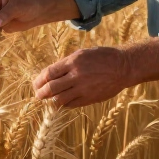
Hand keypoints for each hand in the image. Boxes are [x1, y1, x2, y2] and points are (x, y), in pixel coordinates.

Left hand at [32, 38, 158, 108]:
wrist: (123, 67)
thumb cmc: (101, 57)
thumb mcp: (82, 53)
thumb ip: (66, 64)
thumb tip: (50, 75)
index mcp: (73, 61)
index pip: (49, 73)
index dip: (39, 80)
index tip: (36, 83)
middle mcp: (76, 75)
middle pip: (50, 88)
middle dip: (40, 93)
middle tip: (38, 94)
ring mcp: (83, 89)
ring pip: (58, 100)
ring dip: (50, 102)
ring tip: (48, 101)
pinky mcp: (89, 99)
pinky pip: (70, 105)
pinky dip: (63, 104)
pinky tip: (62, 102)